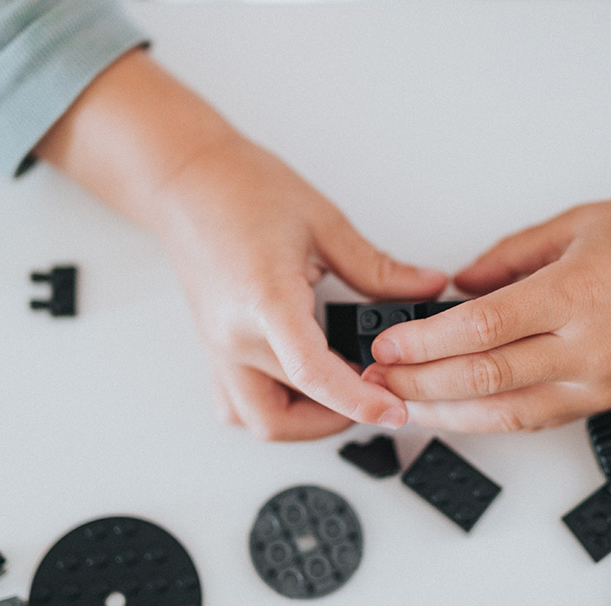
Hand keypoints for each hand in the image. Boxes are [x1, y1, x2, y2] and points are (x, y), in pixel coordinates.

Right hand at [35, 49, 446, 439]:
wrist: (185, 178)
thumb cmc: (242, 190)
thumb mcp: (323, 223)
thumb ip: (377, 268)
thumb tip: (426, 288)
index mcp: (265, 301)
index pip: (313, 374)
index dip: (359, 401)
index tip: (395, 411)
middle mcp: (234, 336)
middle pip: (290, 411)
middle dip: (342, 413)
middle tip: (380, 390)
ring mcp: (220, 349)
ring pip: (260, 421)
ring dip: (305, 422)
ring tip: (344, 391)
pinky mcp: (216, 349)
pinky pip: (239, 405)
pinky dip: (276, 409)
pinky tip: (305, 386)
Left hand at [362, 175, 610, 431]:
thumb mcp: (578, 224)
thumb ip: (509, 258)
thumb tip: (459, 287)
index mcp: (577, 293)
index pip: (482, 328)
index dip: (426, 342)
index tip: (387, 344)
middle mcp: (589, 348)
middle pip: (485, 378)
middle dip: (421, 384)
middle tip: (377, 380)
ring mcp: (601, 382)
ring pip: (507, 413)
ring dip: (447, 414)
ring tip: (401, 406)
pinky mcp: (608, 401)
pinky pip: (537, 419)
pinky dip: (490, 420)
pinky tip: (455, 416)